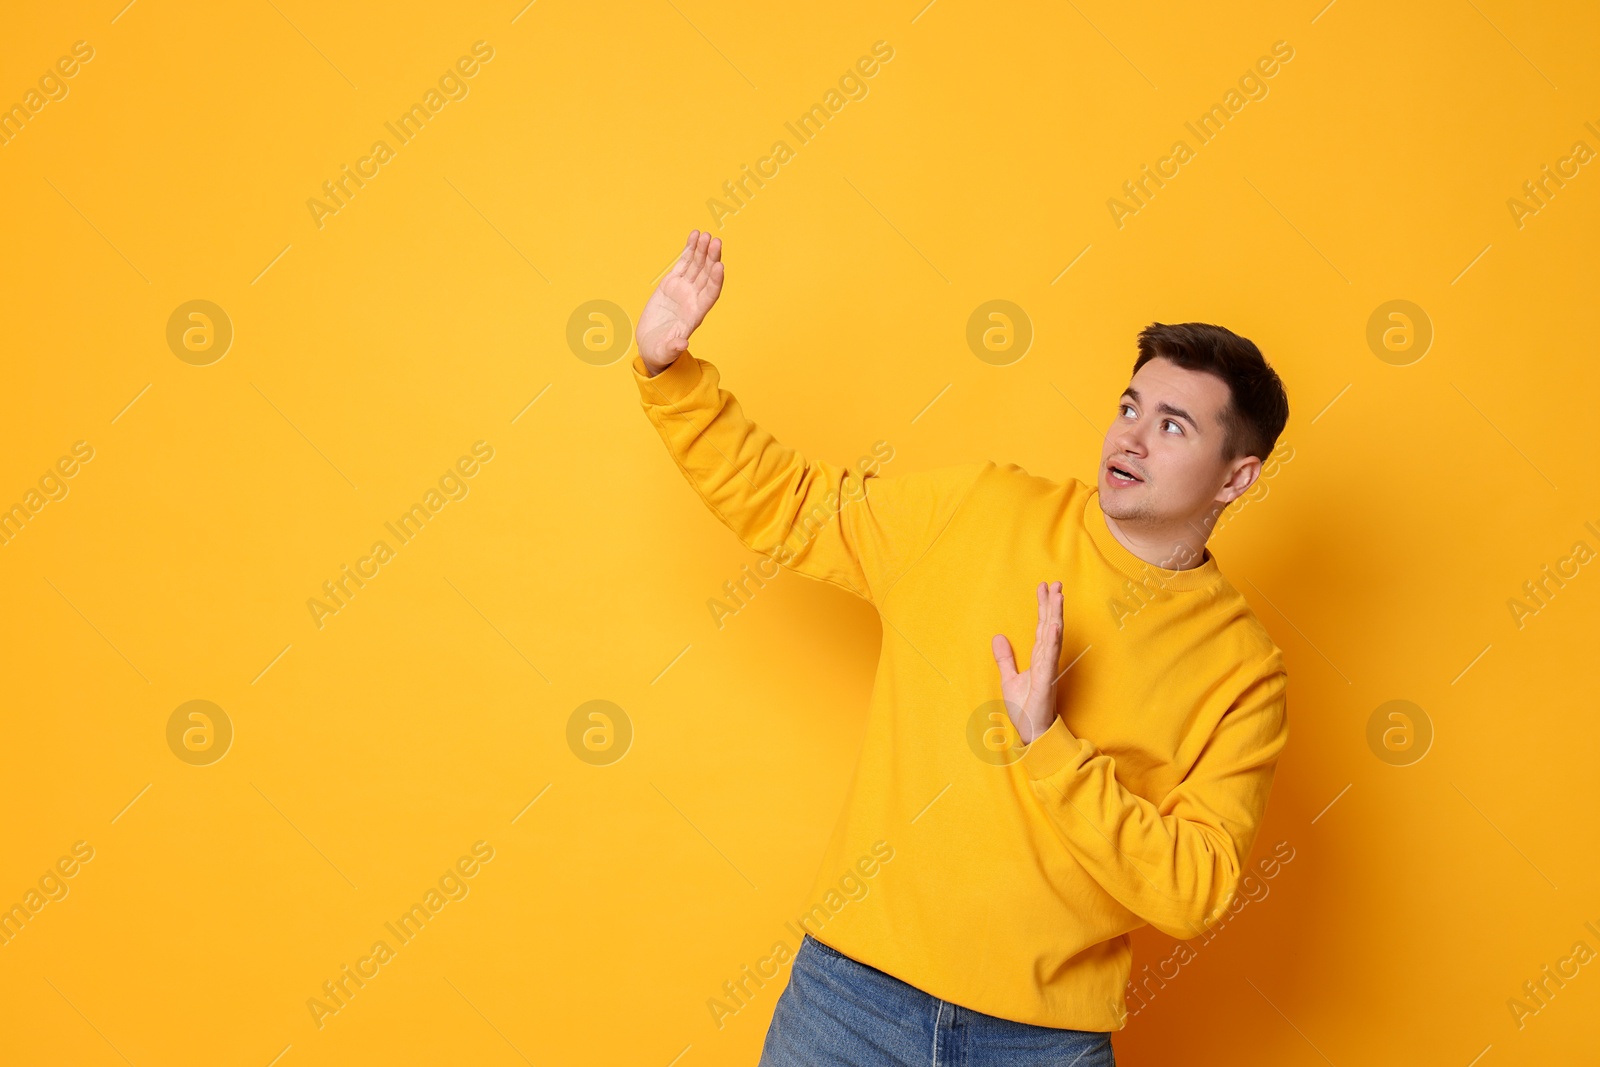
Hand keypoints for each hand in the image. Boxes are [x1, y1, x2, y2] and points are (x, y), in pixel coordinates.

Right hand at [637, 230, 724, 373]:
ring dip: (702, 250)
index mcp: (696, 314)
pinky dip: (690, 250)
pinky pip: (684, 263)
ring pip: (697, 266)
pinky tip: (694, 236)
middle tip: (715, 241)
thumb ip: (674, 347)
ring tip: (705, 234)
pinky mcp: (672, 283)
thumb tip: (683, 344)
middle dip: (711, 259)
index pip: (710, 294)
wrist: (652, 345)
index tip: (720, 266)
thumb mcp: (666, 351)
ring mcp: (684, 289)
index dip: (716, 281)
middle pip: (707, 276)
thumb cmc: (661, 351)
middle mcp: (694, 299)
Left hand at [990, 581, 1064, 743]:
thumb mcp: (1009, 679)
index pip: (1041, 627)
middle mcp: (1046, 660)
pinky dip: (1052, 641)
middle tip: (1056, 583)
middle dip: (1052, 605)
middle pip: (1050, 626)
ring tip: (1058, 596)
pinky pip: (1049, 658)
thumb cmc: (1025, 709)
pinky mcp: (1046, 681)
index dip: (1043, 607)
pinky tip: (1053, 625)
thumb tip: (997, 637)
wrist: (1032, 733)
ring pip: (1053, 637)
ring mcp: (1048, 670)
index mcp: (1039, 658)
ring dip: (1056, 616)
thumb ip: (1005, 658)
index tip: (1044, 587)